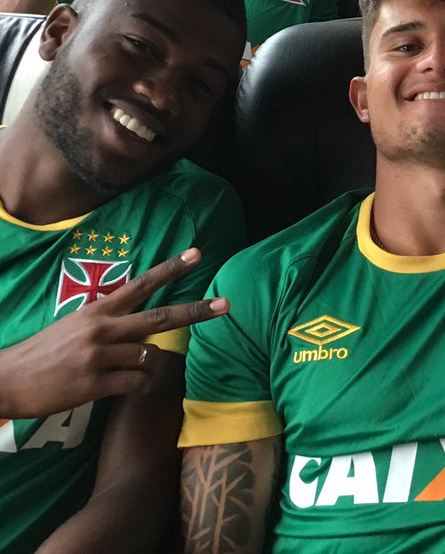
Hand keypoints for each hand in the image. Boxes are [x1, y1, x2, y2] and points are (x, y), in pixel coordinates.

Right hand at [0, 248, 227, 419]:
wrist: (8, 379)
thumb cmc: (43, 353)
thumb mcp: (74, 325)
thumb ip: (107, 320)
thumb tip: (138, 322)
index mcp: (97, 310)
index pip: (142, 283)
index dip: (171, 269)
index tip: (197, 253)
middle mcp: (103, 328)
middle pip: (160, 316)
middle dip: (196, 311)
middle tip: (225, 305)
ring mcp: (99, 355)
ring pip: (149, 356)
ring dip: (145, 365)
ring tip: (119, 371)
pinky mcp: (94, 383)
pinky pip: (136, 383)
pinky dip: (136, 387)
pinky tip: (120, 388)